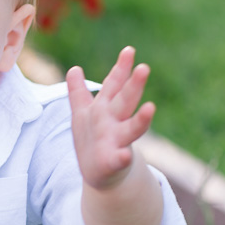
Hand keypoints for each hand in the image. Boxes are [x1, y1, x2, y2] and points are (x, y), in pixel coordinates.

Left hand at [66, 46, 154, 190]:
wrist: (98, 174)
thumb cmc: (93, 140)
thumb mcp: (82, 113)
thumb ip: (78, 92)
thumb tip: (74, 68)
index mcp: (105, 108)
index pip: (114, 85)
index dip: (121, 69)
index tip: (129, 50)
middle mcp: (114, 122)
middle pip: (125, 102)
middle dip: (134, 86)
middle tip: (144, 68)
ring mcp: (117, 142)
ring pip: (131, 129)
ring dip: (141, 119)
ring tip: (151, 108)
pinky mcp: (113, 163)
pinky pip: (119, 160)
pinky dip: (122, 157)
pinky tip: (125, 155)